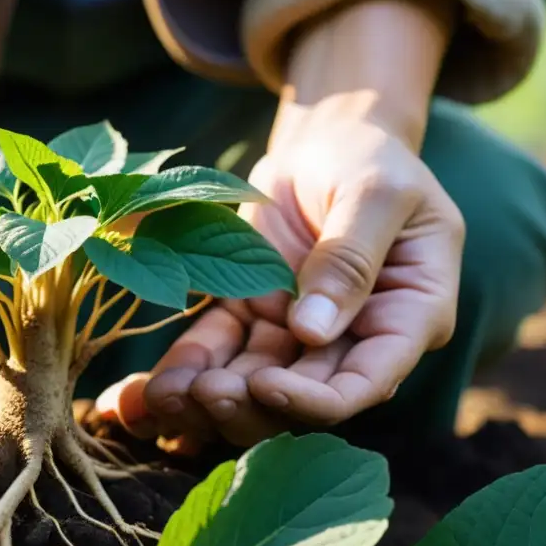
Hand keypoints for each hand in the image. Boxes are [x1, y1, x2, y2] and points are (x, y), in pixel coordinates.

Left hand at [98, 112, 464, 448]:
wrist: (328, 140)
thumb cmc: (369, 159)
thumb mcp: (375, 193)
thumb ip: (350, 258)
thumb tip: (314, 331)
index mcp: (408, 318)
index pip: (365, 382)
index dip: (315, 399)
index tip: (266, 387)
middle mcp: (351, 340)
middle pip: (299, 396)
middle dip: (246, 404)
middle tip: (200, 395)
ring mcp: (296, 333)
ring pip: (249, 385)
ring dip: (204, 400)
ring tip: (159, 399)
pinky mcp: (248, 315)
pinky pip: (212, 352)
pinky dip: (178, 372)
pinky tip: (137, 396)